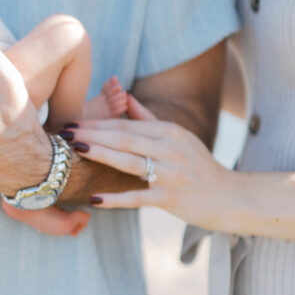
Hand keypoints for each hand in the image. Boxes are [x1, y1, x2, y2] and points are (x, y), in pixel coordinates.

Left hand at [71, 115, 233, 228]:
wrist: (230, 198)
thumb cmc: (198, 166)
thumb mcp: (179, 137)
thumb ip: (148, 118)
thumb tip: (125, 96)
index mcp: (169, 131)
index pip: (126, 124)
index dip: (97, 123)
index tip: (72, 122)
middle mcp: (170, 148)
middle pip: (124, 138)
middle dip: (92, 134)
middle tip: (64, 132)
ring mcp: (171, 173)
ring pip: (129, 161)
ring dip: (100, 155)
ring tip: (75, 150)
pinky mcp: (171, 198)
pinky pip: (138, 197)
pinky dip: (116, 198)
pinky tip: (96, 198)